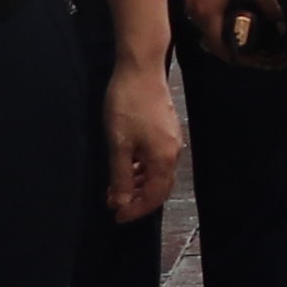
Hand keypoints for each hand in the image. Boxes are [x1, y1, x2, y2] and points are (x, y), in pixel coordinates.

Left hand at [99, 59, 183, 222]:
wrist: (141, 69)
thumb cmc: (127, 105)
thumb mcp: (119, 144)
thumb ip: (120, 176)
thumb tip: (120, 202)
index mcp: (163, 159)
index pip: (153, 196)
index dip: (135, 210)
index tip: (116, 217)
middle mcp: (172, 153)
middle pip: (159, 187)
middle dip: (137, 200)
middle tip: (114, 205)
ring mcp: (171, 141)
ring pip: (157, 173)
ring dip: (138, 184)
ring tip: (115, 187)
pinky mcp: (166, 130)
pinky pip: (156, 160)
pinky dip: (142, 169)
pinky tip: (126, 166)